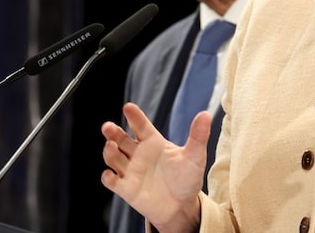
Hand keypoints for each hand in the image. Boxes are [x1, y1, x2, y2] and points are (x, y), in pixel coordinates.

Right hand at [101, 102, 207, 231]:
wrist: (182, 206)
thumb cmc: (187, 178)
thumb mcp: (195, 156)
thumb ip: (198, 136)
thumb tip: (205, 114)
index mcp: (154, 142)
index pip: (140, 125)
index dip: (134, 116)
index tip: (128, 107)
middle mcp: (139, 154)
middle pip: (121, 139)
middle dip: (113, 132)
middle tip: (108, 127)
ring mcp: (131, 171)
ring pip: (114, 157)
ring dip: (109, 151)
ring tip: (110, 146)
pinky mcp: (127, 189)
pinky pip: (113, 182)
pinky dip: (108, 178)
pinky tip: (109, 175)